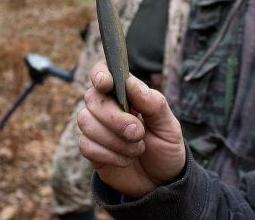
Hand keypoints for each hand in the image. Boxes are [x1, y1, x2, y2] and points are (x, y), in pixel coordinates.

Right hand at [78, 61, 185, 197]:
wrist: (160, 182)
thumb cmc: (165, 147)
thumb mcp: (169, 126)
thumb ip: (153, 103)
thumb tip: (131, 83)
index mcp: (125, 93)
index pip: (103, 72)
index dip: (100, 74)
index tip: (107, 84)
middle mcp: (106, 106)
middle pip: (93, 99)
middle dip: (115, 118)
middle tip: (138, 132)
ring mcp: (96, 127)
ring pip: (86, 122)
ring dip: (114, 140)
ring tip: (137, 149)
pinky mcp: (90, 148)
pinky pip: (85, 144)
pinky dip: (109, 155)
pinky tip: (125, 160)